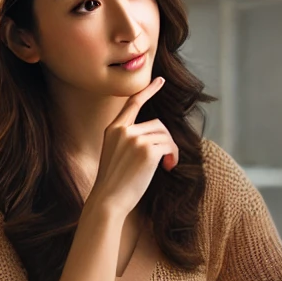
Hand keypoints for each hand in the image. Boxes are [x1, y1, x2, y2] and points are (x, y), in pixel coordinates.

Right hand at [85, 77, 178, 218]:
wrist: (108, 200)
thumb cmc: (115, 182)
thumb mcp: (117, 153)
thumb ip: (131, 139)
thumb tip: (158, 136)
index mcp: (113, 129)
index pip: (133, 103)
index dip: (148, 91)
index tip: (160, 80)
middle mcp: (123, 130)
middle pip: (158, 124)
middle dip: (166, 140)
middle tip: (167, 158)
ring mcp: (134, 139)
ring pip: (165, 136)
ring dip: (171, 150)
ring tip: (167, 165)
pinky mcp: (146, 150)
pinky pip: (169, 146)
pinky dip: (173, 156)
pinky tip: (167, 167)